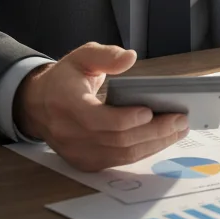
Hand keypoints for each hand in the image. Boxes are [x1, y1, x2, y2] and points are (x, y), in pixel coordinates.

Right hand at [14, 42, 188, 171]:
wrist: (39, 105)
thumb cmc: (65, 79)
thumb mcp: (81, 57)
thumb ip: (105, 55)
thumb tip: (129, 57)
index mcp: (66, 104)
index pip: (98, 119)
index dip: (126, 119)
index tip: (150, 110)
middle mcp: (70, 134)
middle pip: (117, 140)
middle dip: (153, 132)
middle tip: (180, 120)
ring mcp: (77, 152)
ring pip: (121, 155)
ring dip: (154, 144)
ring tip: (178, 130)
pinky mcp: (86, 162)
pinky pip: (119, 161)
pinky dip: (142, 151)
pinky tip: (161, 139)